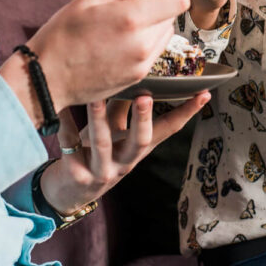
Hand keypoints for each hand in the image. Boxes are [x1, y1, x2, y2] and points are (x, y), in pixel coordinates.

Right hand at [3, 0, 188, 111]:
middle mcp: (142, 44)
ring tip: (124, 18)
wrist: (47, 78)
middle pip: (173, 14)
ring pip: (166, 32)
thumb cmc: (62, 35)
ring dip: (155, 19)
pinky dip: (147, 38)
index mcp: (131, 19)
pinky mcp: (139, 76)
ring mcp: (142, 63)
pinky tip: (122, 36)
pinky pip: (156, 49)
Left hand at [39, 91, 210, 214]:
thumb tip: (134, 73)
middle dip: (143, 119)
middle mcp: (126, 161)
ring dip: (99, 119)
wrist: (69, 192)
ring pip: (102, 144)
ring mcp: (103, 171)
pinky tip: (61, 110)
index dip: (187, 113)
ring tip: (96, 97)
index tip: (204, 93)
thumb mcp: (113, 131)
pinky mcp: (77, 176)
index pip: (169, 130)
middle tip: (146, 97)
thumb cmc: (94, 153)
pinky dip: (64, 127)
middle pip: (141, 141)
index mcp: (139, 148)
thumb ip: (122, 106)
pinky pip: (70, 147)